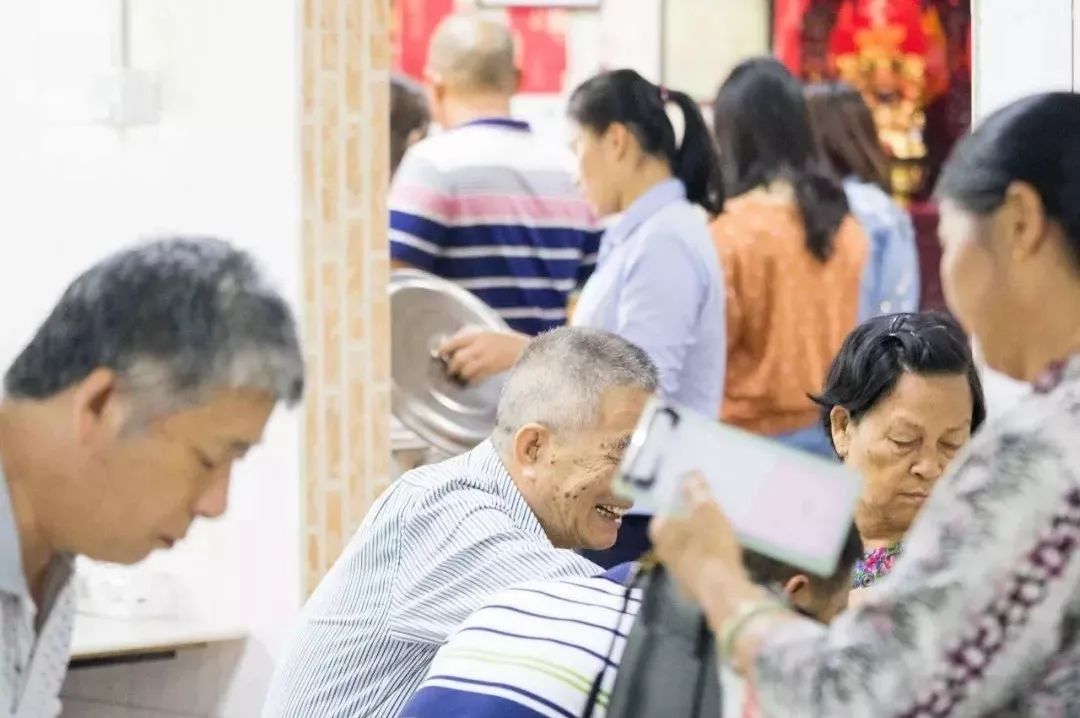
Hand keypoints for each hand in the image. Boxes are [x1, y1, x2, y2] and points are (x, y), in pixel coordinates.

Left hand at [439, 329, 527, 384]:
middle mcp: (481, 346)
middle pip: (459, 358)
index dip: (445, 347)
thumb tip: (453, 343)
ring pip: (466, 369)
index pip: (456, 341)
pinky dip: (471, 380)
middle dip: (452, 365)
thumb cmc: (507, 340)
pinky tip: (470, 382)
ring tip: (458, 377)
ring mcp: (487, 359)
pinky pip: (477, 378)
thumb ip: (473, 337)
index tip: (439, 353)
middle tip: (449, 370)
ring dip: (460, 374)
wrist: (525, 349)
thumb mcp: (489, 333)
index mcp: (479, 334)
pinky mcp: (492, 370)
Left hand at [649, 474, 751, 608]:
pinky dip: (710, 556)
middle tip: (708, 508)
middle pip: (675, 531)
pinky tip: (726, 550)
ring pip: (688, 549)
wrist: (723, 591)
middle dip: (689, 520)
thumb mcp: (706, 511)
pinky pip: (702, 564)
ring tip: (721, 526)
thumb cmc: (710, 545)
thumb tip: (688, 474)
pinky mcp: (696, 586)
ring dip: (701, 539)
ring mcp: (679, 572)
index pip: (662, 512)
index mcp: (660, 533)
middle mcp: (664, 553)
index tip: (691, 495)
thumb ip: (696, 492)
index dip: (675, 502)